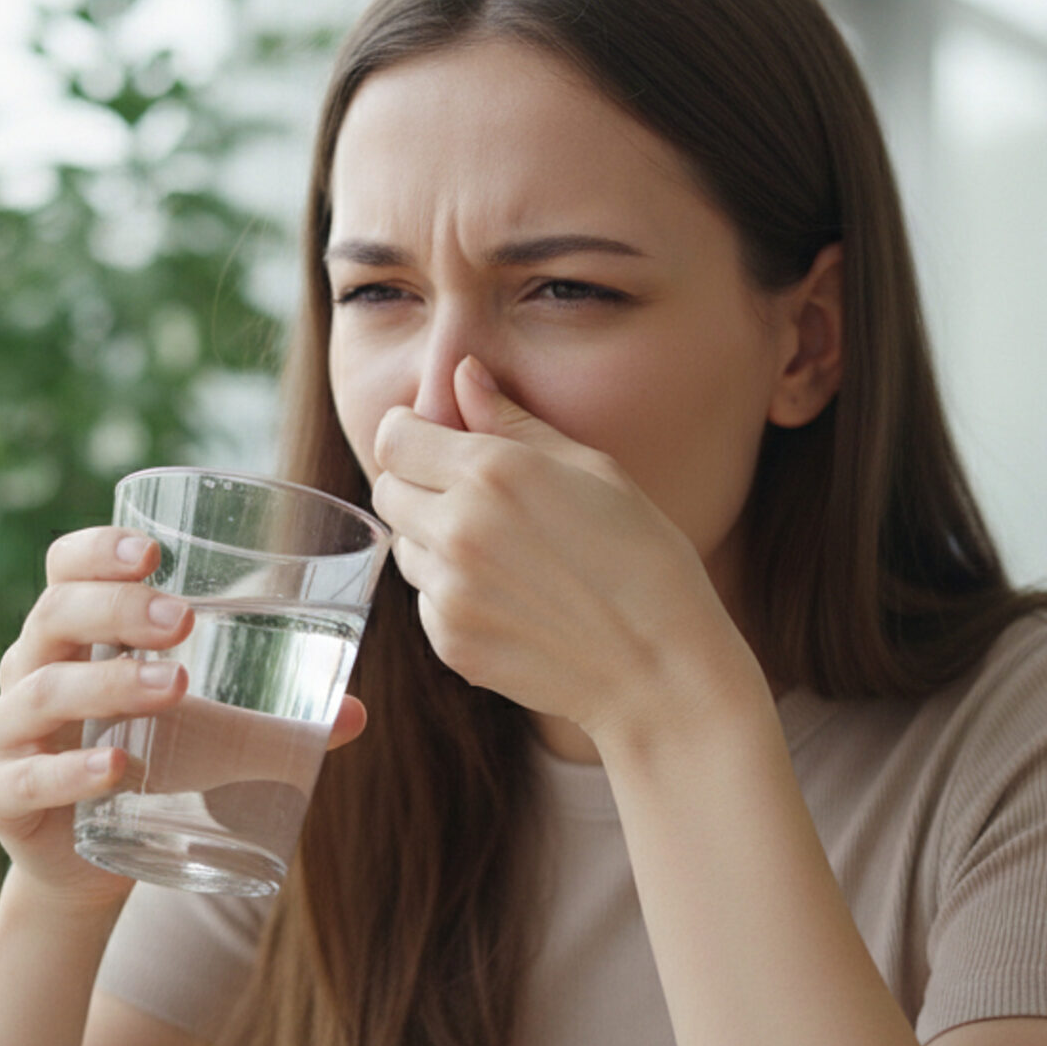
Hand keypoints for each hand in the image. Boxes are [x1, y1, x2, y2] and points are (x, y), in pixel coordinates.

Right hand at [0, 527, 367, 914]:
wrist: (90, 864)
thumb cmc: (150, 768)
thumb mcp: (212, 737)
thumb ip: (276, 722)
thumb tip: (358, 713)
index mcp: (74, 637)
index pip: (66, 571)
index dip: (97, 551)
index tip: (153, 551)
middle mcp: (29, 671)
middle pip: (54, 616)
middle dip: (118, 609)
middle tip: (185, 620)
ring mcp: (6, 734)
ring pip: (41, 693)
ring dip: (108, 683)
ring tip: (174, 686)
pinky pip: (21, 778)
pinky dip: (67, 772)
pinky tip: (114, 769)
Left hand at [369, 357, 736, 737]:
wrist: (659, 669)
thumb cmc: (644, 559)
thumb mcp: (593, 470)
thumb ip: (514, 422)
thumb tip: (462, 375)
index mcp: (492, 472)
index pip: (394, 437)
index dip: (411, 434)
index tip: (438, 442)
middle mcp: (458, 529)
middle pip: (387, 490)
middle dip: (418, 486)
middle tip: (475, 500)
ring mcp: (448, 591)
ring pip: (404, 549)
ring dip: (434, 543)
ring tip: (504, 554)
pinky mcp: (449, 643)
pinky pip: (425, 601)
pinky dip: (452, 595)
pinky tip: (511, 600)